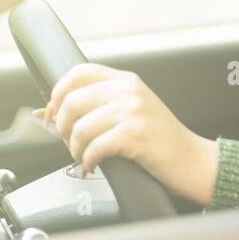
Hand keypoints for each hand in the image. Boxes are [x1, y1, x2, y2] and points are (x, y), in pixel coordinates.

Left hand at [34, 63, 218, 204]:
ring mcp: (132, 111)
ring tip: (83, 158)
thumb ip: (99, 105)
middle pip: (72, 102)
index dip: (57, 94)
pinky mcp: (134, 134)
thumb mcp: (133, 110)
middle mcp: (128, 90)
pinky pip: (93, 147)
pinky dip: (87, 161)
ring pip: (79, 127)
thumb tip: (46, 111)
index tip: (51, 115)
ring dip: (74, 149)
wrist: (192, 159)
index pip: (78, 73)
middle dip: (62, 128)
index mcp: (126, 80)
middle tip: (70, 144)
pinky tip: (92, 166)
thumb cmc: (160, 140)